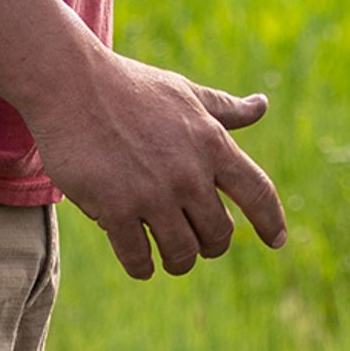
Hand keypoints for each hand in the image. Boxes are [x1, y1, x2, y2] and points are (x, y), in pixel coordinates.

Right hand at [22, 50, 286, 278]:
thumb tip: (262, 105)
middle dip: (212, 245)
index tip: (277, 242)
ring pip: (181, 252)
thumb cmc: (131, 87)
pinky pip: (137, 256)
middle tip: (200, 245)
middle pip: (219, 234)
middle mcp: (189, 172)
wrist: (72, 84)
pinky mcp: (114, 208)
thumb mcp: (186, 93)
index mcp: (213, 143)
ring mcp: (153, 193)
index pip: (257, 192)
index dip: (270, 220)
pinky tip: (141, 266)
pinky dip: (141, 266)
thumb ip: (225, 109)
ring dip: (177, 261)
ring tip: (171, 259)